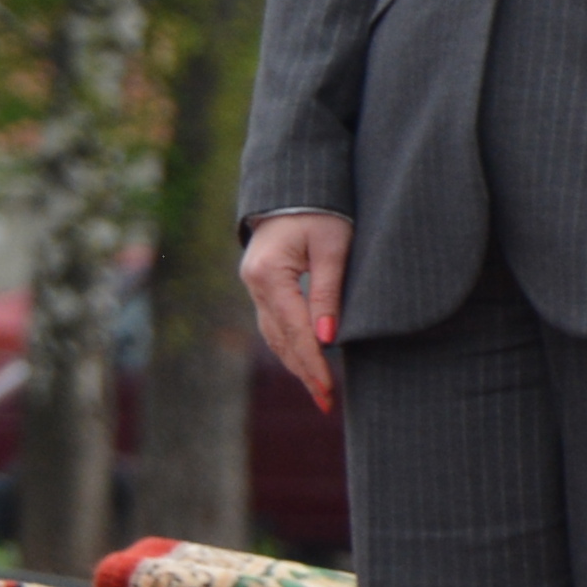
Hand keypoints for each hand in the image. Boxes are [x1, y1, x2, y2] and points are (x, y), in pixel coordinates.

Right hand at [239, 213, 349, 412]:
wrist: (295, 185)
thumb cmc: (321, 210)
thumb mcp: (332, 248)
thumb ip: (327, 293)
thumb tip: (327, 339)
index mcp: (268, 273)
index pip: (295, 329)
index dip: (314, 362)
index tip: (330, 390)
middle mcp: (254, 283)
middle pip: (280, 338)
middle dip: (304, 371)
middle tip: (327, 402)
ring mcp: (254, 284)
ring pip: (273, 334)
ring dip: (295, 363)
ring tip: (319, 390)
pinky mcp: (261, 284)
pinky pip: (273, 323)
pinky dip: (289, 345)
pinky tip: (304, 361)